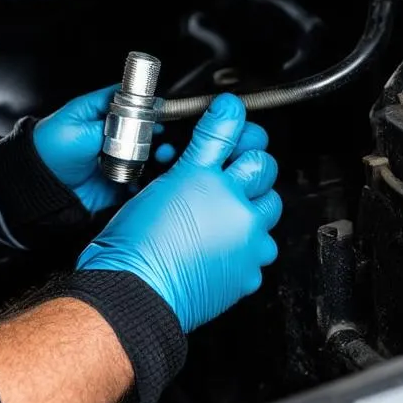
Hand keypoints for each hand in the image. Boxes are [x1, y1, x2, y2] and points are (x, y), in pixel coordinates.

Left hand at [34, 86, 175, 213]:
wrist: (39, 186)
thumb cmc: (49, 149)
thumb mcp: (80, 128)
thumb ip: (112, 125)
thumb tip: (139, 119)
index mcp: (99, 113)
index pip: (130, 102)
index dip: (147, 106)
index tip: (161, 112)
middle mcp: (110, 134)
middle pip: (144, 130)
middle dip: (157, 135)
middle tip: (161, 140)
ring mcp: (114, 157)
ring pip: (145, 156)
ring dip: (155, 158)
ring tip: (159, 159)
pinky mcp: (115, 181)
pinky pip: (138, 180)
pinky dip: (145, 180)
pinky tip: (145, 178)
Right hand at [76, 93, 281, 331]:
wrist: (135, 292)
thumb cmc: (137, 243)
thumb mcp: (164, 181)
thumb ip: (204, 145)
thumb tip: (226, 110)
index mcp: (213, 182)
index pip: (242, 139)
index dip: (238, 130)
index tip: (231, 125)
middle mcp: (238, 212)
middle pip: (265, 172)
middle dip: (249, 169)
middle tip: (227, 174)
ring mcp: (248, 245)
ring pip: (267, 214)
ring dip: (251, 210)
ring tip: (222, 215)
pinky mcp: (247, 275)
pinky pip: (259, 254)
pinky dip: (245, 248)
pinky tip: (219, 247)